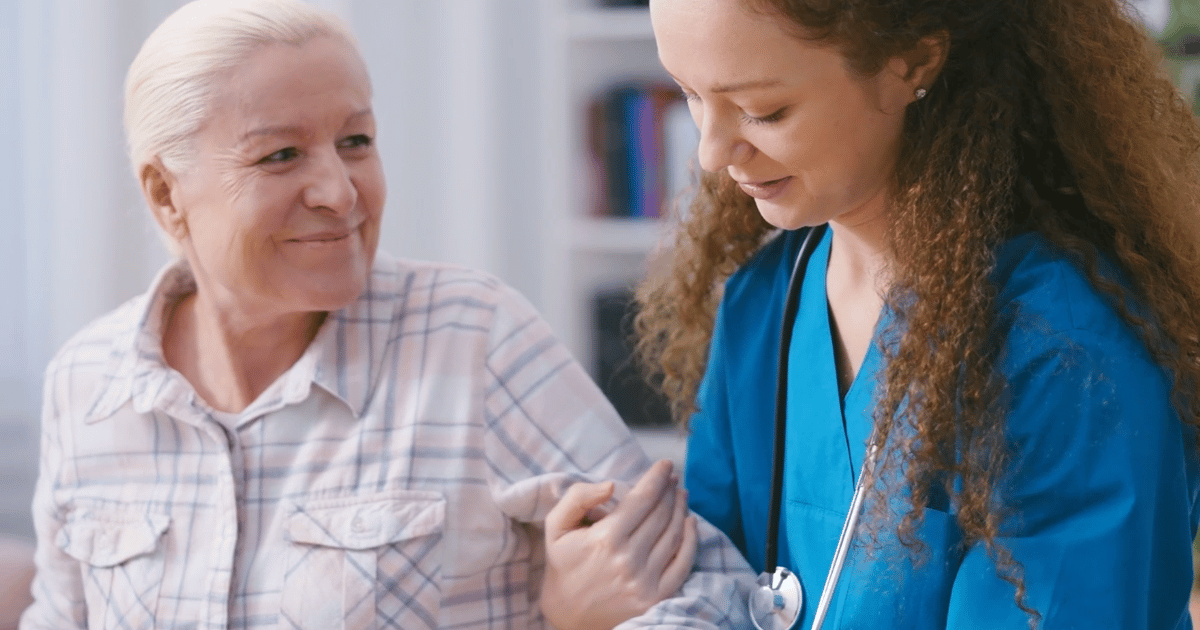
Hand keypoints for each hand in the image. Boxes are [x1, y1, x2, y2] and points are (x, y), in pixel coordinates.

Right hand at [540, 460, 698, 629]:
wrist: (567, 617)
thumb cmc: (563, 566)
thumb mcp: (556, 527)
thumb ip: (577, 498)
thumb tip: (610, 485)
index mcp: (605, 539)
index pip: (642, 498)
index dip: (657, 477)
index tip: (665, 465)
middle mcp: (628, 559)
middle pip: (661, 513)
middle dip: (669, 490)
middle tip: (672, 478)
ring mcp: (645, 581)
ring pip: (674, 534)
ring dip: (681, 509)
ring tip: (681, 494)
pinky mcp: (656, 598)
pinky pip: (683, 564)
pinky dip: (691, 540)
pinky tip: (690, 523)